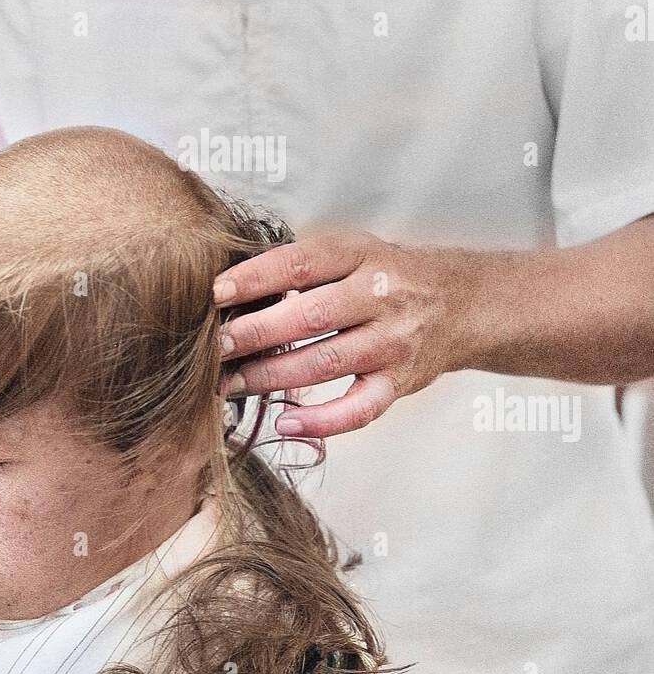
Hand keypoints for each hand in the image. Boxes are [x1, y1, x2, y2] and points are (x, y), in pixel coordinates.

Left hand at [214, 230, 474, 437]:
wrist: (460, 303)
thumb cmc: (389, 275)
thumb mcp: (353, 251)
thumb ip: (304, 267)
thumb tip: (235, 290)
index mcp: (361, 255)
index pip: (300, 263)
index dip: (254, 279)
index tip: (214, 294)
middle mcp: (381, 296)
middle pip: (309, 316)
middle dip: (255, 334)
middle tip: (214, 347)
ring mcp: (393, 342)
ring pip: (326, 363)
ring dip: (272, 377)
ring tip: (230, 383)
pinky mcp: (400, 382)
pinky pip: (359, 409)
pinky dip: (321, 420)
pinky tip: (286, 422)